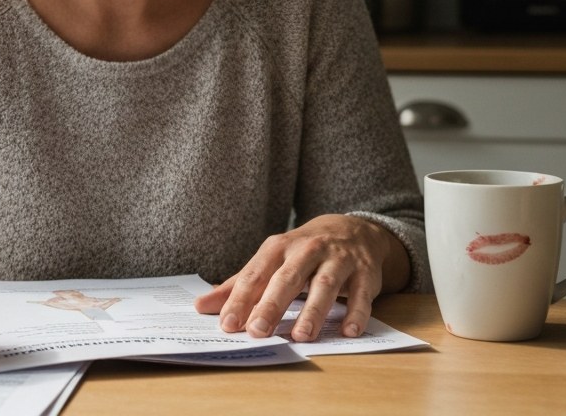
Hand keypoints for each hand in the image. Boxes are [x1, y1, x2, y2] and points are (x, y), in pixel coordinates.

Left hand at [193, 214, 407, 342]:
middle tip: (258, 330)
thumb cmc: (301, 253)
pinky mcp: (364, 272)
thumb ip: (239, 286)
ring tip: (301, 336)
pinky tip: (348, 331)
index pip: (256, 275)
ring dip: (313, 310)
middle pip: (288, 278)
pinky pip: (361, 294)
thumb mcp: (270, 262)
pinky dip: (356, 312)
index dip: (240, 300)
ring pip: (324, 284)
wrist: (351, 230)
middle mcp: (308, 250)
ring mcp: (338, 259)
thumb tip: (200, 306)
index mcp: (278, 248)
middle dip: (272, 304)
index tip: (227, 324)